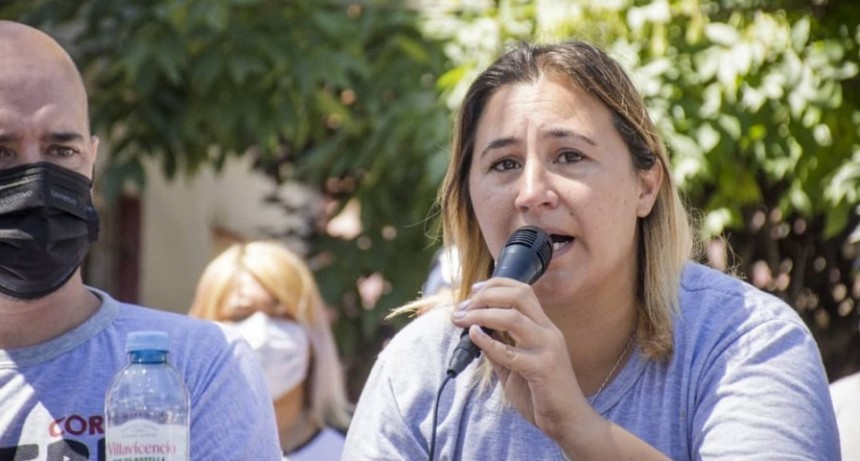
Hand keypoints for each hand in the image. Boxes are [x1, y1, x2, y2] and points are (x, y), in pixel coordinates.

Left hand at [451, 277, 590, 439]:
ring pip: (512, 317)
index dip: (497, 284)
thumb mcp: (517, 365)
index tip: (474, 289)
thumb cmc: (543, 394)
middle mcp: (548, 332)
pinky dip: (488, 341)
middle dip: (486, 295)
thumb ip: (500, 346)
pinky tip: (474, 336)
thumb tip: (477, 329)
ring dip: (481, 314)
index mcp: (545, 328)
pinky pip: (510, 351)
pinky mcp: (542, 369)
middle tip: (463, 307)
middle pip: (518, 296)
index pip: (524, 291)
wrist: (568, 421)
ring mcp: (547, 348)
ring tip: (461, 319)